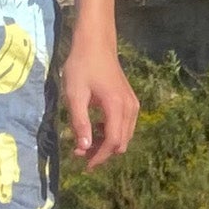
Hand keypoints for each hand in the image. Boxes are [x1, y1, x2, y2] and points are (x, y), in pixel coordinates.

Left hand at [61, 29, 138, 170]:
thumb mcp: (75, 94)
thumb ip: (80, 122)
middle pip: (121, 142)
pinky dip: (111, 133)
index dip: (99, 157)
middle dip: (102, 152)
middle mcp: (130, 108)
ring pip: (124, 136)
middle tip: (80, 152)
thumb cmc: (82, 65)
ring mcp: (133, 104)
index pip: (112, 142)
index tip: (84, 165)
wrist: (96, 43)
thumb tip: (84, 148)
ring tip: (85, 141)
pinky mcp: (131, 101)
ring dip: (106, 144)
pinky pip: (125, 126)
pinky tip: (95, 127)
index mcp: (116, 107)